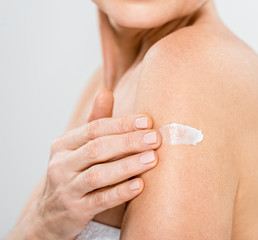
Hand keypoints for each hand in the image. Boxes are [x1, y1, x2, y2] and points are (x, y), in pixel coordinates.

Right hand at [25, 89, 161, 238]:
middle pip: (97, 149)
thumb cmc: (73, 173)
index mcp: (63, 145)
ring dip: (128, 165)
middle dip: (128, 142)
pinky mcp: (75, 211)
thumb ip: (94, 122)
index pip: (94, 129)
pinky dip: (120, 192)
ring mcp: (66, 189)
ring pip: (98, 174)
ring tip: (152, 158)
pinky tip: (139, 185)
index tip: (147, 121)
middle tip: (155, 138)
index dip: (121, 124)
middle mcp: (61, 165)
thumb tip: (105, 92)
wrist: (49, 215)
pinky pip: (100, 200)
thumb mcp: (78, 148)